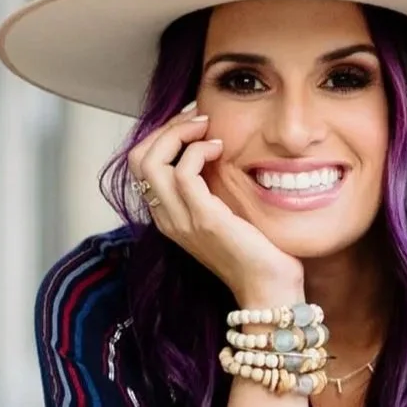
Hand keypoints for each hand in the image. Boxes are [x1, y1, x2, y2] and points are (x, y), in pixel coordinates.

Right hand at [126, 104, 303, 305]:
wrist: (269, 288)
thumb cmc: (255, 251)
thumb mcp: (224, 211)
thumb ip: (211, 186)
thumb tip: (213, 146)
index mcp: (168, 216)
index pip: (141, 165)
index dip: (161, 135)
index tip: (192, 122)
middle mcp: (167, 218)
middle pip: (138, 159)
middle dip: (166, 128)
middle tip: (197, 118)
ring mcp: (181, 220)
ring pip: (151, 162)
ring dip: (179, 133)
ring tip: (206, 126)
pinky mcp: (204, 220)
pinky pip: (184, 173)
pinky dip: (198, 150)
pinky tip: (219, 147)